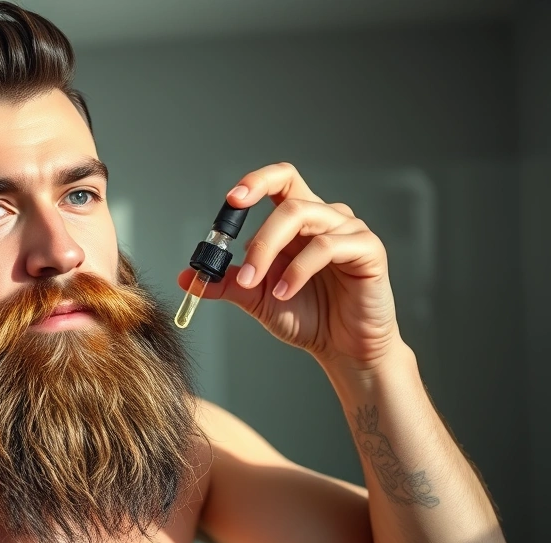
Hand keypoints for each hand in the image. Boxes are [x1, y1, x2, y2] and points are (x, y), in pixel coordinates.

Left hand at [177, 162, 400, 368]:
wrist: (342, 349)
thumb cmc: (307, 316)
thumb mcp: (257, 298)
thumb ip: (226, 283)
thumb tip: (186, 276)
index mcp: (299, 222)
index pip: (281, 180)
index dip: (256, 181)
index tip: (231, 200)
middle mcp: (325, 217)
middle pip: (289, 200)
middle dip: (258, 238)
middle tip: (243, 271)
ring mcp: (349, 230)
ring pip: (304, 218)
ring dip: (273, 253)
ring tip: (264, 289)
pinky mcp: (369, 249)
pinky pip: (328, 246)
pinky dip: (300, 270)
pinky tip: (286, 292)